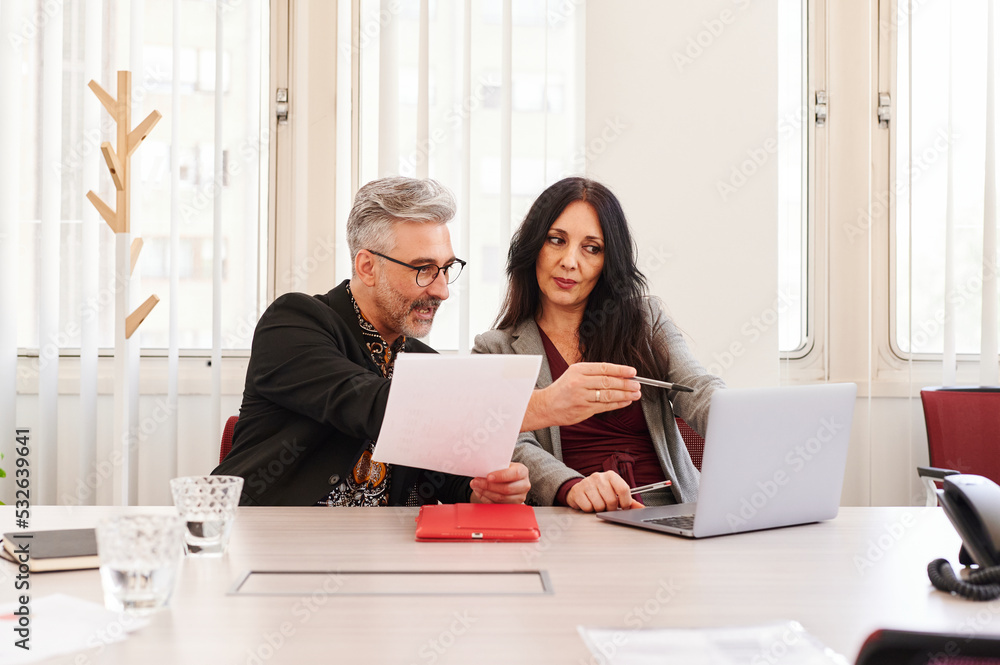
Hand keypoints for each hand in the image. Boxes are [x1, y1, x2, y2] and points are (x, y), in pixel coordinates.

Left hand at [469, 462, 529, 503]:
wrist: (509, 479)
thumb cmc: (505, 470)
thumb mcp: (503, 465)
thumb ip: (495, 467)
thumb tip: (480, 470)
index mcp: (523, 471)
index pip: (514, 474)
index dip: (501, 476)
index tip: (488, 476)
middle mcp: (524, 485)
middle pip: (507, 489)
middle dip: (488, 486)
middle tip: (476, 482)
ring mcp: (519, 497)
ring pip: (501, 498)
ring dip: (485, 493)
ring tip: (476, 487)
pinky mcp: (512, 506)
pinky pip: (498, 505)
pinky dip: (486, 499)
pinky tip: (480, 493)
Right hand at [522, 362, 640, 430]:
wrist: (547, 406)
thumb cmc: (562, 390)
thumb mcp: (574, 374)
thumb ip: (593, 373)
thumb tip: (618, 374)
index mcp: (578, 370)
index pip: (604, 368)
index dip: (620, 370)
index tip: (632, 372)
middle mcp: (580, 382)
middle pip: (608, 382)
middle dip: (626, 383)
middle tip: (637, 384)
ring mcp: (582, 397)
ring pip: (609, 394)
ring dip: (625, 394)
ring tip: (635, 393)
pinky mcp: (584, 410)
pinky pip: (605, 406)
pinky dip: (618, 404)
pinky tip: (626, 402)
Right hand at [566, 471, 643, 511]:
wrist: (580, 489)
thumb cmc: (600, 491)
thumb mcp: (614, 492)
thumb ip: (628, 500)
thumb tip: (641, 508)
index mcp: (611, 475)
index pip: (623, 489)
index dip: (625, 502)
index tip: (623, 507)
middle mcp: (599, 477)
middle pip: (611, 500)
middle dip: (611, 508)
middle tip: (608, 506)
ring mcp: (587, 483)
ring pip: (599, 505)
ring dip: (600, 509)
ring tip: (597, 504)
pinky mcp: (577, 491)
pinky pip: (588, 507)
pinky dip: (589, 509)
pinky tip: (589, 503)